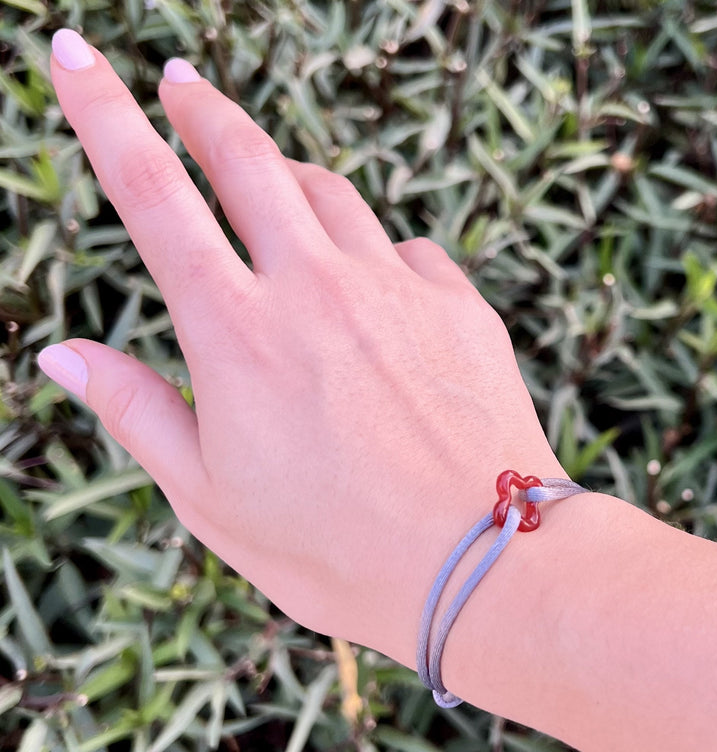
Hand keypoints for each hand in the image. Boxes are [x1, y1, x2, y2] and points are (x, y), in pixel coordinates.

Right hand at [41, 29, 564, 664]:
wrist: (484, 566)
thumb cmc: (339, 552)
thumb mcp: (213, 501)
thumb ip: (137, 414)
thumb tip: (66, 353)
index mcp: (237, 333)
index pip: (151, 193)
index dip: (103, 114)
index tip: (74, 54)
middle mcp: (318, 289)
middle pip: (249, 161)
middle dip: (205, 112)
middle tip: (182, 84)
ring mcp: (398, 291)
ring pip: (332, 196)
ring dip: (291, 178)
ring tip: (271, 181)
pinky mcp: (462, 310)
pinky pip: (406, 252)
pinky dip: (375, 255)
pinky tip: (373, 287)